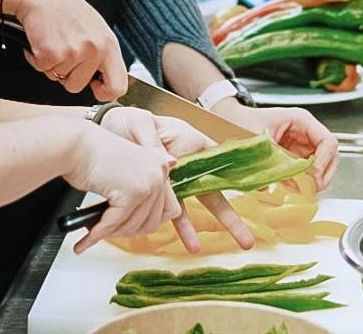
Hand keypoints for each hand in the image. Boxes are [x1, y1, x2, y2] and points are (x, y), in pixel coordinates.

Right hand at [7, 0, 127, 99]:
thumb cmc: (65, 9)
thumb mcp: (95, 29)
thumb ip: (101, 54)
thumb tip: (104, 81)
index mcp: (109, 44)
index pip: (118, 86)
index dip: (103, 93)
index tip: (93, 86)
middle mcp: (95, 49)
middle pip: (78, 86)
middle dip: (66, 76)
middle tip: (62, 54)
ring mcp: (74, 52)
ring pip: (58, 78)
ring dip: (51, 63)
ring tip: (53, 40)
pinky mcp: (52, 53)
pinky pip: (41, 69)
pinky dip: (36, 58)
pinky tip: (41, 39)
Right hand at [65, 122, 180, 253]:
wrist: (75, 144)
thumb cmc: (93, 155)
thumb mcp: (127, 169)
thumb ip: (144, 184)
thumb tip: (159, 213)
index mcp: (160, 165)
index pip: (168, 210)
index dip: (145, 223)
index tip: (128, 229)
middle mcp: (159, 172)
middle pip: (152, 222)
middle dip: (126, 230)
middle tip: (106, 230)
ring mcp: (148, 181)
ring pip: (133, 226)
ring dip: (111, 233)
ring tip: (95, 230)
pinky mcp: (133, 192)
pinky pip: (115, 223)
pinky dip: (98, 233)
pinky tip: (87, 236)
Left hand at [100, 108, 253, 254]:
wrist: (105, 131)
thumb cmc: (126, 120)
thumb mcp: (140, 123)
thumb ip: (155, 143)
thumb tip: (170, 162)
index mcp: (189, 139)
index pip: (219, 156)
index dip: (237, 171)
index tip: (257, 187)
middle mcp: (188, 159)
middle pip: (214, 185)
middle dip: (230, 212)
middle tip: (246, 235)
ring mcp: (176, 177)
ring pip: (199, 202)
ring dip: (212, 225)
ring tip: (234, 242)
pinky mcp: (162, 190)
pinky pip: (176, 210)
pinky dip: (184, 227)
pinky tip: (191, 243)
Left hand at [212, 100, 339, 189]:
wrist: (225, 121)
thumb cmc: (240, 121)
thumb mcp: (258, 140)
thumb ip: (275, 160)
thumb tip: (290, 181)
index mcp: (300, 120)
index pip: (328, 142)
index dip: (325, 162)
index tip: (314, 177)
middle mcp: (304, 132)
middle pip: (330, 156)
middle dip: (322, 175)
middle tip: (310, 189)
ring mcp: (300, 145)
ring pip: (320, 167)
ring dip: (313, 181)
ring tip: (300, 190)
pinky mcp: (293, 157)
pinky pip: (306, 173)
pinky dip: (303, 183)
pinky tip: (292, 188)